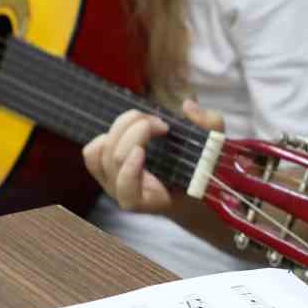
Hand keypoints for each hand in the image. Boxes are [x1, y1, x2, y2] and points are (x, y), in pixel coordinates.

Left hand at [81, 100, 224, 212]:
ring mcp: (112, 183)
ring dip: (124, 127)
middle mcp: (127, 194)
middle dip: (136, 132)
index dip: (129, 173)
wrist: (186, 192)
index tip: (143, 151)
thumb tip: (188, 106)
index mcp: (153, 200)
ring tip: (148, 120)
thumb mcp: (215, 151)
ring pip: (102, 152)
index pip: (128, 196)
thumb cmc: (200, 173)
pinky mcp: (104, 170)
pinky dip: (106, 135)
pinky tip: (128, 128)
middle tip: (161, 124)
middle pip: (113, 160)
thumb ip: (210, 127)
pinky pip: (92, 153)